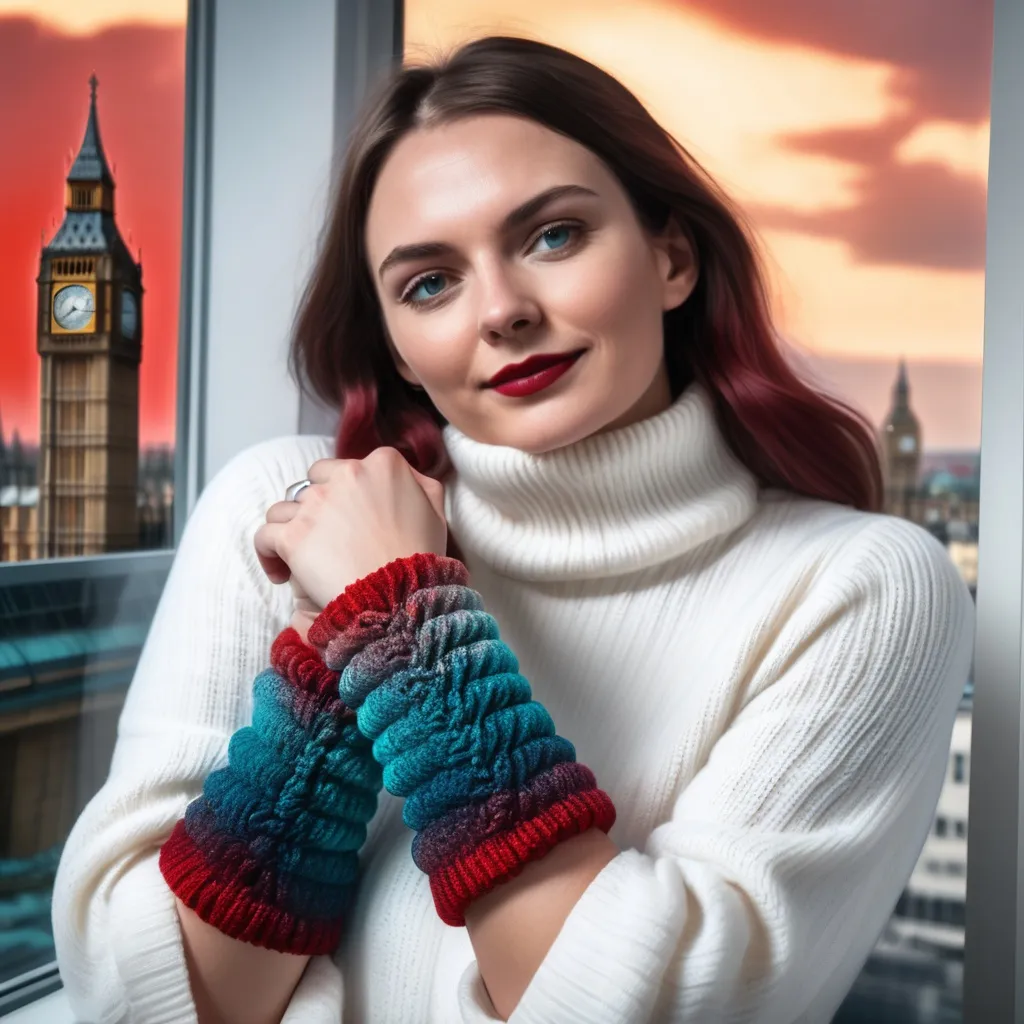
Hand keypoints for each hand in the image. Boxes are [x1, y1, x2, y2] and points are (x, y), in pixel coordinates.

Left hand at [254, 448, 448, 629]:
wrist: (401, 598)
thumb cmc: (420, 559)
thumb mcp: (435, 511)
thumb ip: (419, 484)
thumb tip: (404, 475)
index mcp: (383, 464)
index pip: (347, 468)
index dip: (345, 496)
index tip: (349, 521)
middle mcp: (347, 475)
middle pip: (313, 482)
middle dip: (317, 508)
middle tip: (327, 539)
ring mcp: (316, 505)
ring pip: (285, 508)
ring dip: (291, 530)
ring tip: (301, 558)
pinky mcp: (293, 536)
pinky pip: (264, 536)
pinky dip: (268, 554)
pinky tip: (281, 573)